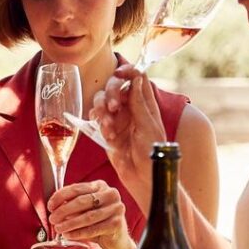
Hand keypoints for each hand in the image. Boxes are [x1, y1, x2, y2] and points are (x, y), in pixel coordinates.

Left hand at [47, 181, 131, 248]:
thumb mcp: (85, 209)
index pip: (76, 188)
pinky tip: (69, 235)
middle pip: (82, 201)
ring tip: (59, 228)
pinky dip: (78, 233)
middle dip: (63, 211)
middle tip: (52, 219)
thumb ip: (72, 204)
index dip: (60, 196)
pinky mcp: (117, 223)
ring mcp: (116, 208)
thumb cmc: (98, 221)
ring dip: (70, 223)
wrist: (117, 238)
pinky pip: (93, 229)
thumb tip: (54, 207)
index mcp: (100, 186)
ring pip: (88, 216)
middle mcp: (110, 194)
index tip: (50, 206)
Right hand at [91, 67, 164, 205]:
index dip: (128, 71)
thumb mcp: (148, 127)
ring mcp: (117, 118)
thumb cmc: (152, 154)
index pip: (136, 77)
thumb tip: (136, 78)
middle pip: (114, 86)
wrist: (143, 178)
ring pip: (101, 101)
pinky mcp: (106, 130)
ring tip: (108, 127)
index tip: (119, 74)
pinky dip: (98, 123)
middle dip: (110, 93)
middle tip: (112, 107)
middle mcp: (130, 107)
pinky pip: (96, 118)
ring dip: (102, 110)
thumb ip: (140, 103)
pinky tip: (107, 136)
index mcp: (145, 103)